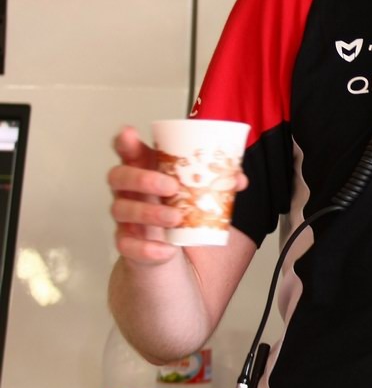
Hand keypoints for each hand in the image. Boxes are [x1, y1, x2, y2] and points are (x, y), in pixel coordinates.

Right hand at [106, 126, 246, 264]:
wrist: (168, 254)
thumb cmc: (177, 213)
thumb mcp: (193, 194)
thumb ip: (214, 182)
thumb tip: (238, 178)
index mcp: (144, 173)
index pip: (128, 153)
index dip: (124, 142)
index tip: (130, 133)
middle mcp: (129, 193)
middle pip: (118, 177)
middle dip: (142, 179)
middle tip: (171, 187)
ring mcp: (125, 219)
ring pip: (122, 210)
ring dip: (149, 212)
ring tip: (176, 217)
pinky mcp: (128, 245)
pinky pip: (128, 246)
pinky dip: (147, 248)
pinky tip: (165, 250)